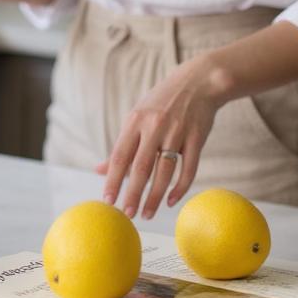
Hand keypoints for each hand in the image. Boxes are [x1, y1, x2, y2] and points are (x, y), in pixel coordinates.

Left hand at [98, 57, 222, 219]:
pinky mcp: (197, 138)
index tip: (107, 200)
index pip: (119, 156)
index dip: (113, 179)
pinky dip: (180, 187)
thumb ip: (121, 145)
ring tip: (148, 214)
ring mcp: (176, 132)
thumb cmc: (161, 103)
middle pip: (141, 167)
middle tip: (128, 214)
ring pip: (164, 172)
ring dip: (155, 196)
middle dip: (133, 193)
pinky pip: (188, 168)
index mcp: (135, 121)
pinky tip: (171, 201)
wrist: (198, 82)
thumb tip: (99, 170)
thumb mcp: (137, 117)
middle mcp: (154, 127)